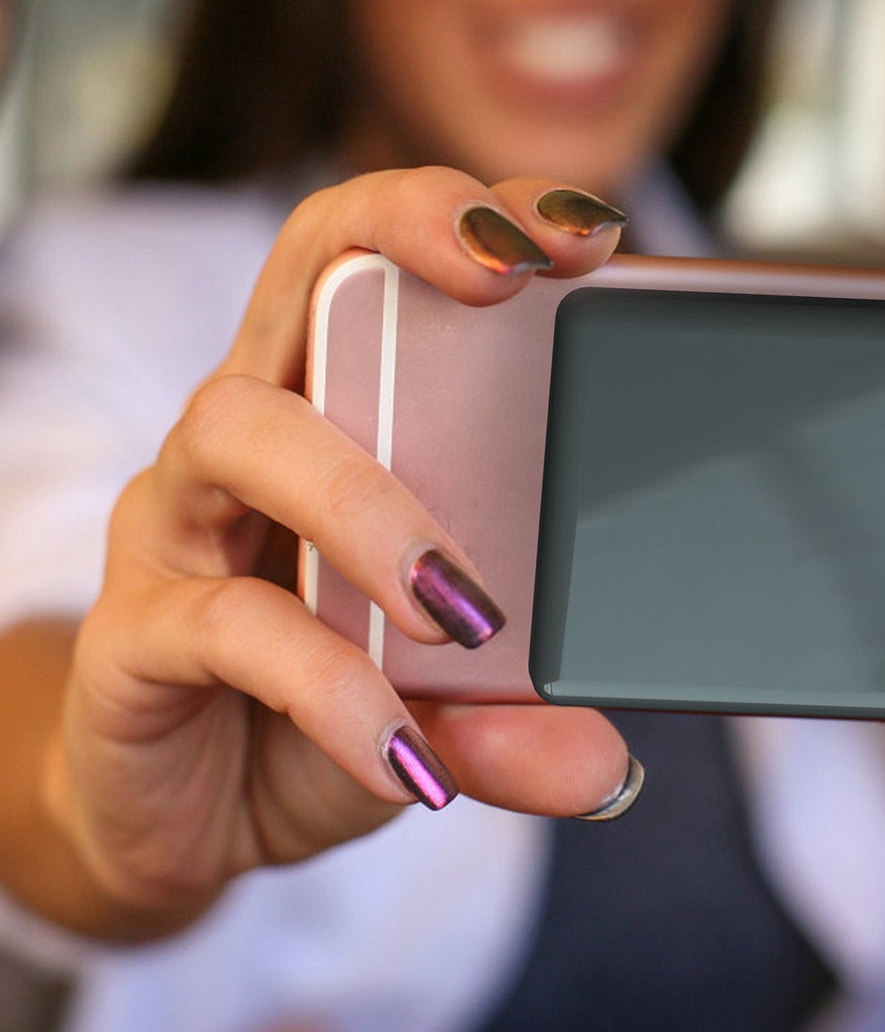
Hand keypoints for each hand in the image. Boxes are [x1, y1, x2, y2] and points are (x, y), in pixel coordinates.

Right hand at [43, 169, 632, 930]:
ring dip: (370, 504)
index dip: (475, 214)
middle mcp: (256, 431)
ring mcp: (183, 521)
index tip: (586, 237)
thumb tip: (604, 758)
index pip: (392, 256)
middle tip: (510, 275)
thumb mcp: (452, 691)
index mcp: (342, 403)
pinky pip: (223, 627)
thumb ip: (522, 710)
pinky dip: (329, 687)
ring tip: (463, 607)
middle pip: (309, 264)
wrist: (198, 817)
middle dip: (409, 232)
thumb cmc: (337, 695)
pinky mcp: (134, 635)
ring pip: (246, 428)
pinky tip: (406, 756)